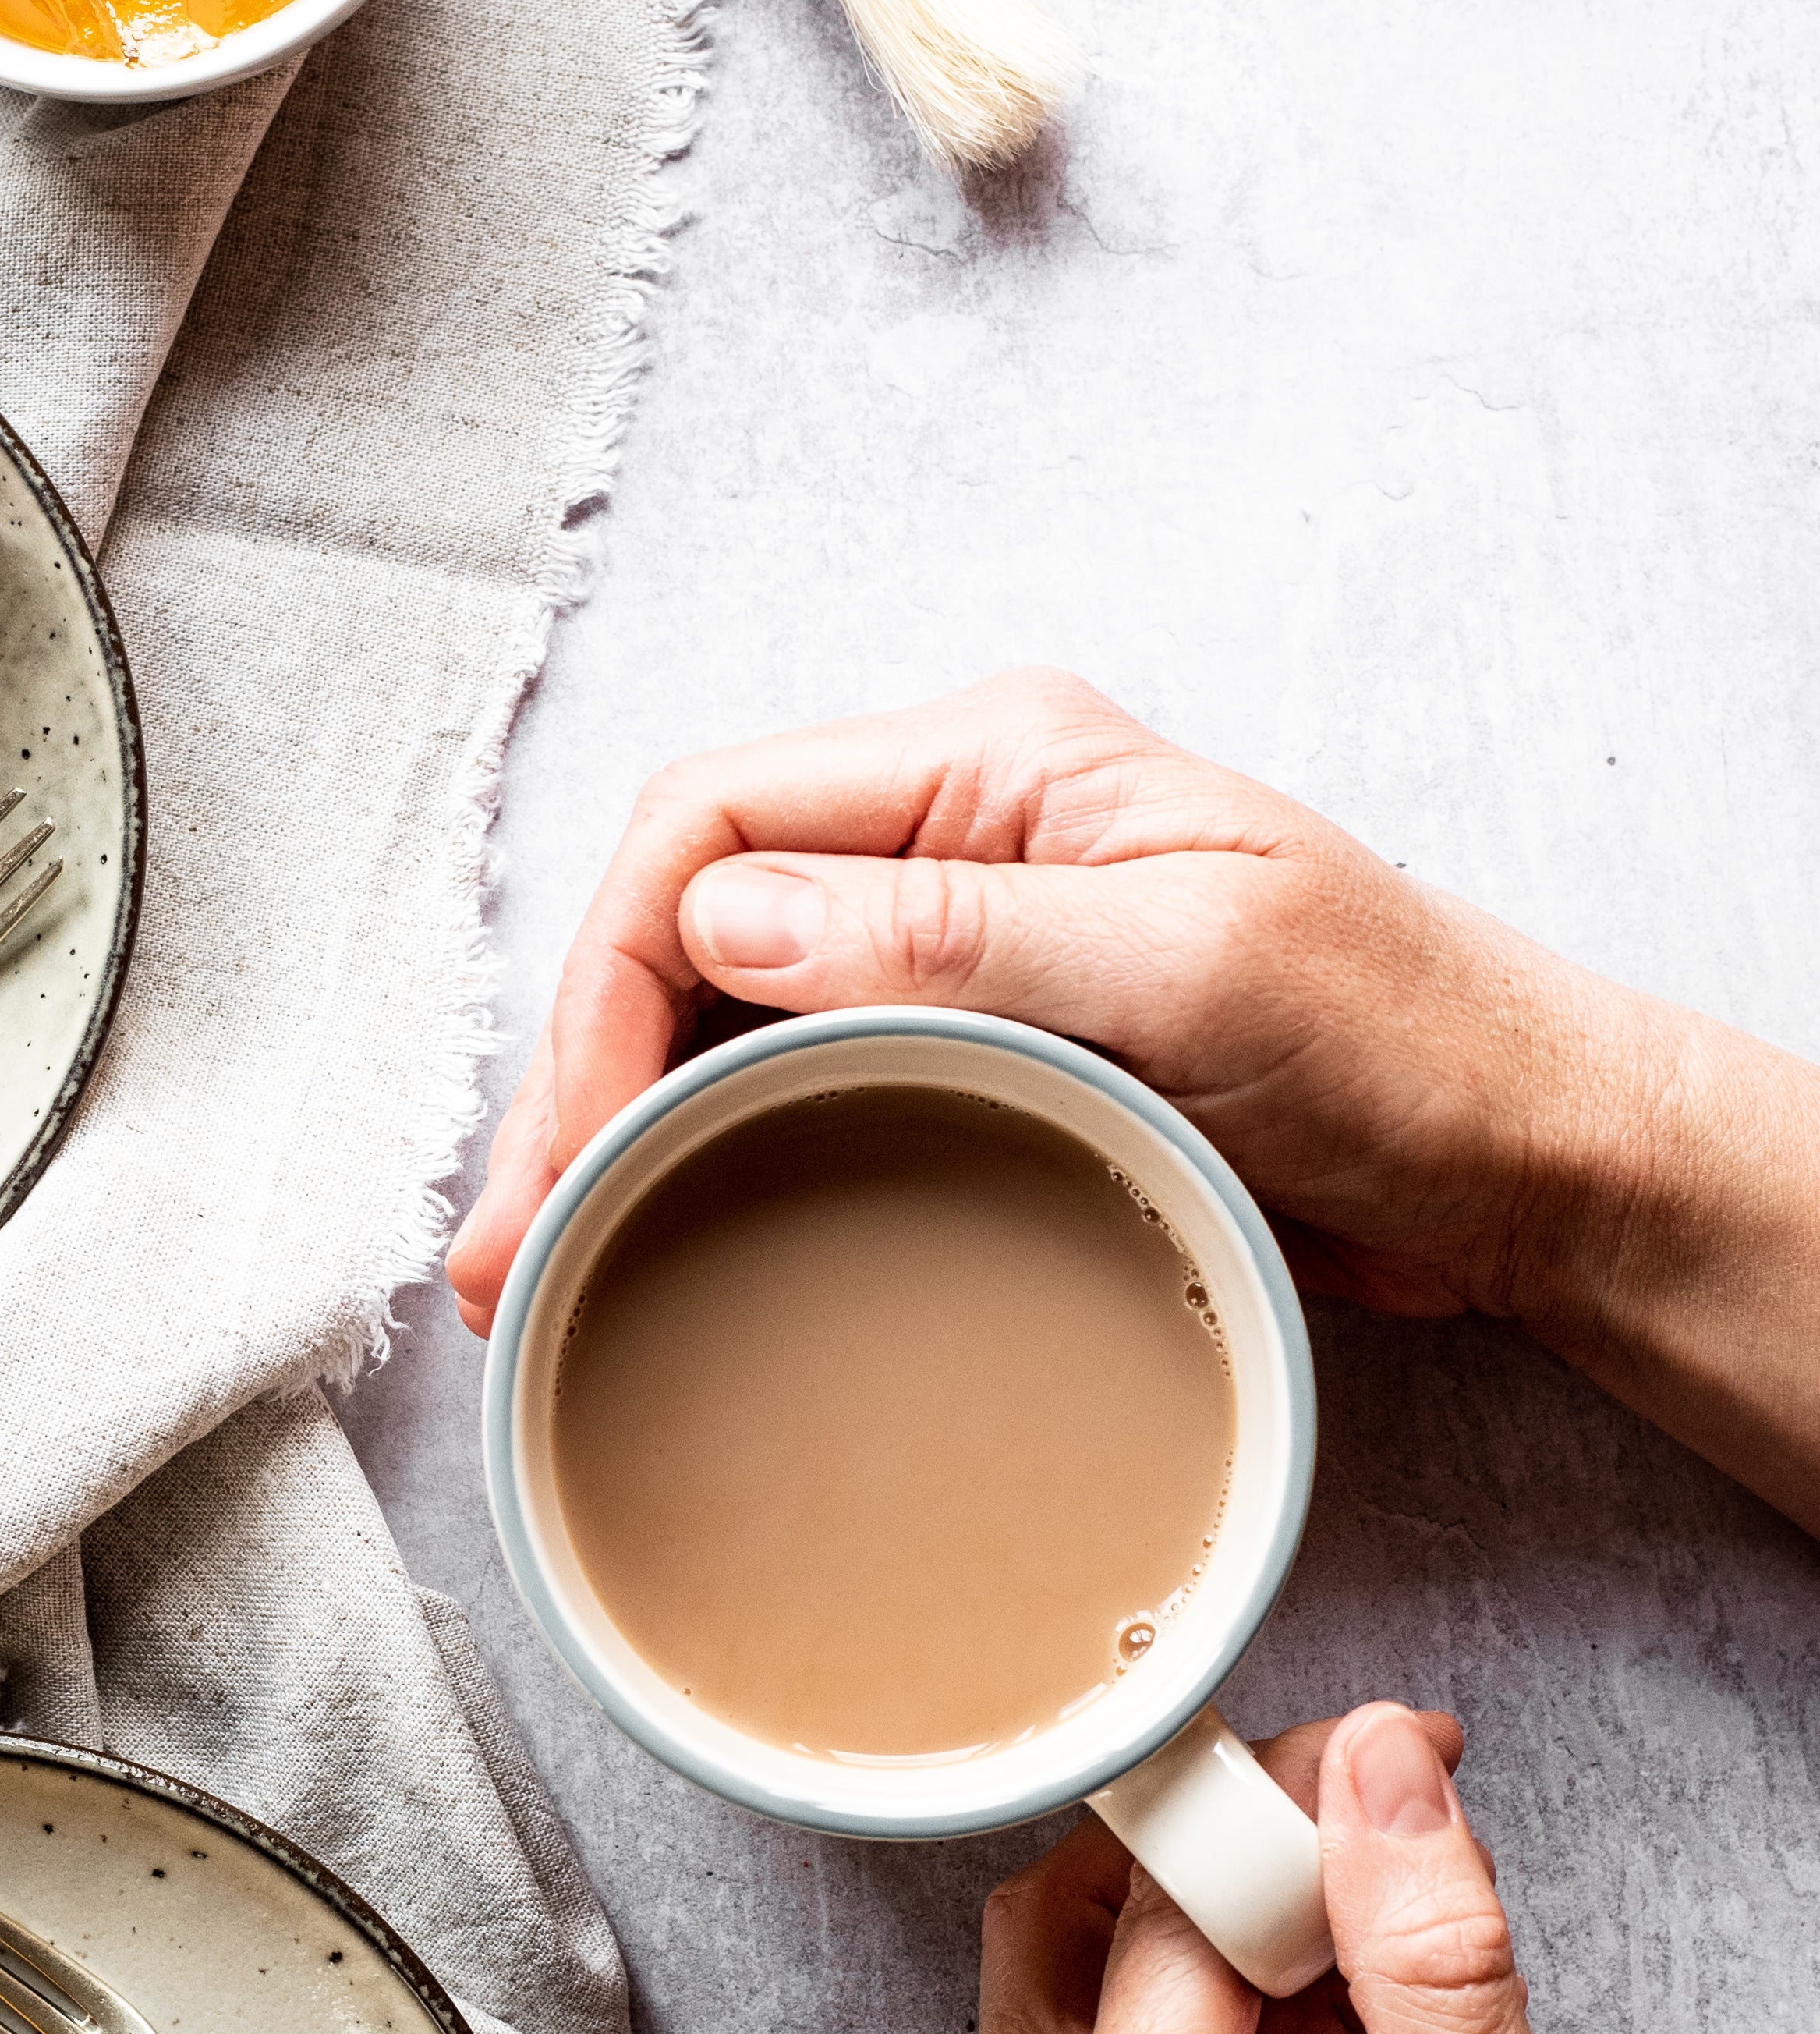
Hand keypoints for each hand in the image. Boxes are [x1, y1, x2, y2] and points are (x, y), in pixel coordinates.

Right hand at [446, 666, 1646, 1344]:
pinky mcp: (973, 1053)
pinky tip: (647, 1242)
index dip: (606, 976)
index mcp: (994, 759)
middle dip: (571, 1076)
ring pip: (713, 1015)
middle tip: (508, 1247)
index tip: (583, 1142)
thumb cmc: (1409, 1044)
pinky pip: (786, 1086)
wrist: (1525, 1164)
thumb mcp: (1192, 966)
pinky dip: (695, 1161)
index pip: (710, 822)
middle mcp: (953, 833)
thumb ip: (959, 932)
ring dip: (611, 1133)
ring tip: (535, 1274)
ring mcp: (957, 947)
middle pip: (681, 923)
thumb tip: (730, 922)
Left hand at [975, 1703, 1819, 2033]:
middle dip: (1211, 1855)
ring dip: (1216, 1945)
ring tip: (1384, 1960)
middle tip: (1373, 1825)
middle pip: (1060, 1939)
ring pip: (1079, 2008)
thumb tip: (1382, 1762)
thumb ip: (1428, 1953)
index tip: (1400, 1752)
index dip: (1279, 1806)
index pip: (1155, 1920)